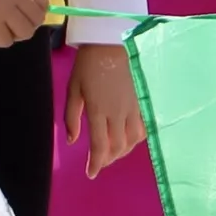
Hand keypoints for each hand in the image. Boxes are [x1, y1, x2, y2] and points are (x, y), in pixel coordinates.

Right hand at [0, 0, 52, 44]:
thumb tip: (33, 17)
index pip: (42, 0)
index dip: (36, 14)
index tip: (25, 20)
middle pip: (37, 19)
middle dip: (24, 27)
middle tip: (6, 27)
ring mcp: (2, 7)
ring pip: (25, 32)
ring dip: (10, 35)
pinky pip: (6, 41)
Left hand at [66, 41, 143, 174]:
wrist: (112, 42)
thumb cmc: (89, 64)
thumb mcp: (73, 88)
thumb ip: (72, 116)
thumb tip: (73, 141)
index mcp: (98, 111)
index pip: (100, 147)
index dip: (96, 164)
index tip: (91, 173)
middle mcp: (118, 113)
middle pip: (118, 147)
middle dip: (109, 159)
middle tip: (100, 162)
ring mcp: (134, 108)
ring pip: (133, 140)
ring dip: (123, 151)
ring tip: (114, 152)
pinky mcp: (143, 101)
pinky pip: (144, 127)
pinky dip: (136, 138)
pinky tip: (130, 138)